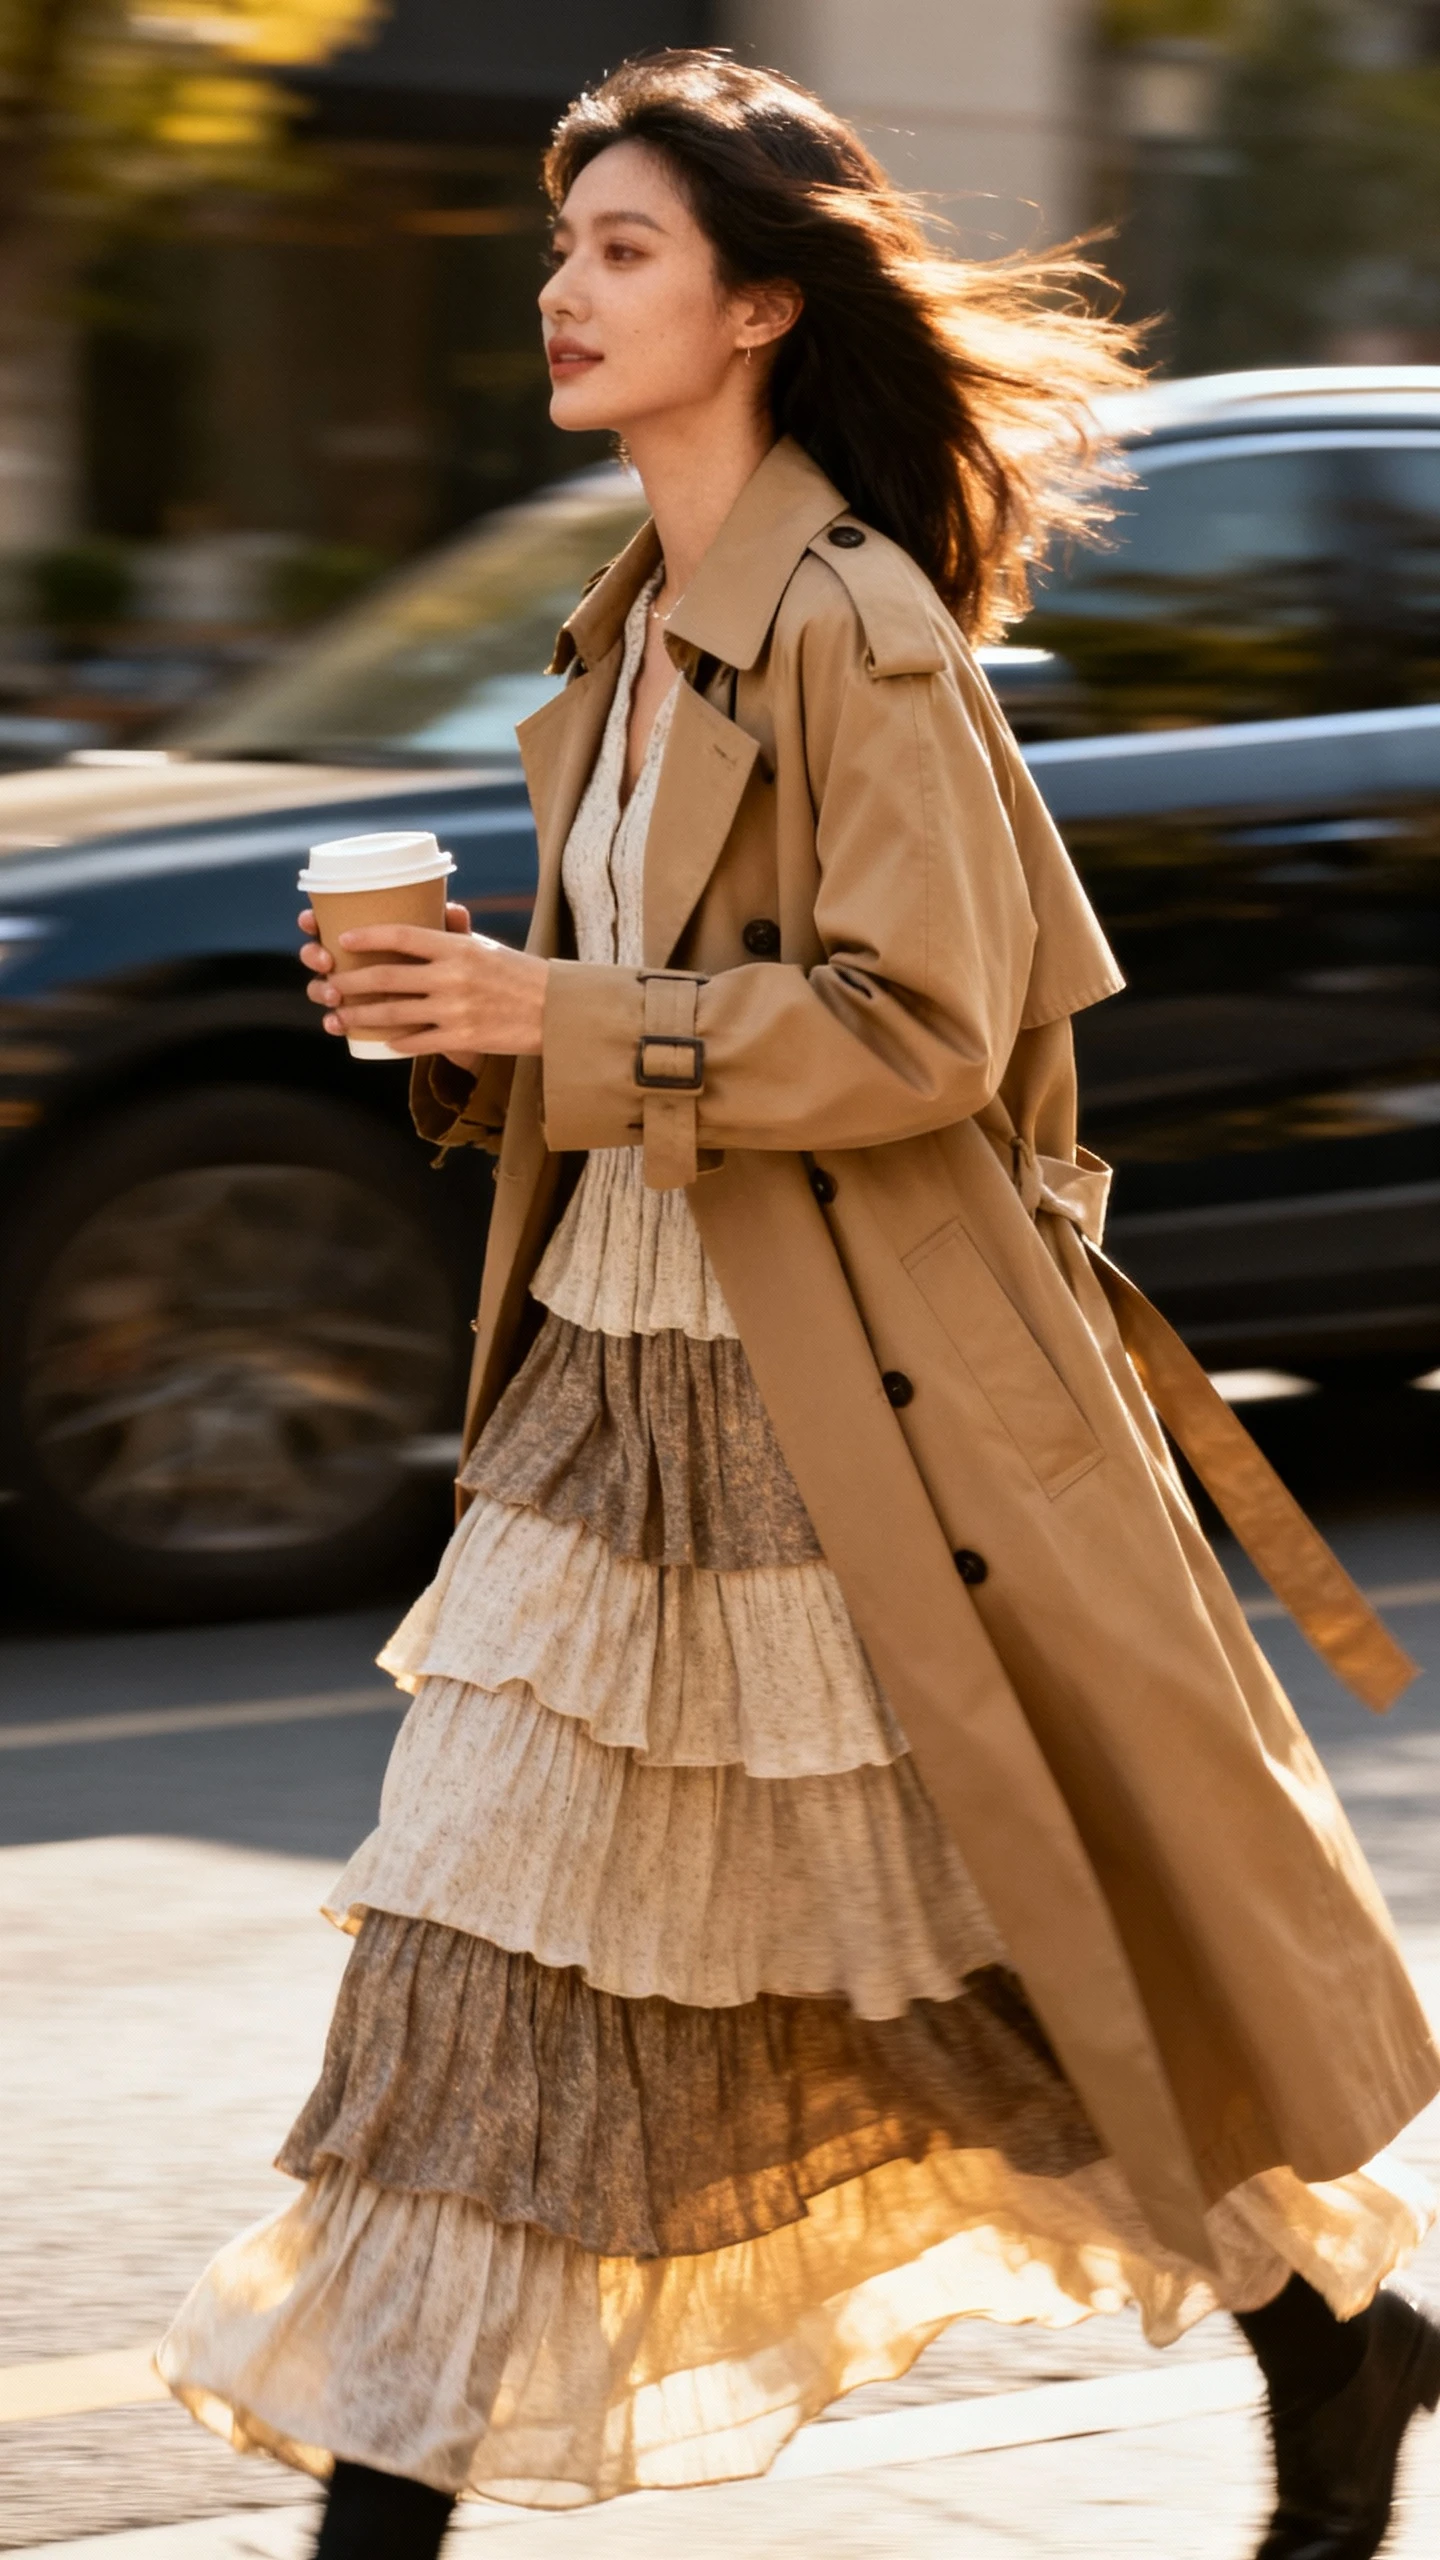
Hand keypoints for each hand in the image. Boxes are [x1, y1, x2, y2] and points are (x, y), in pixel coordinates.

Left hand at [298, 902, 545, 1065]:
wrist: (554, 1010)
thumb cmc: (519, 974)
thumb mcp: (487, 946)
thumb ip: (457, 932)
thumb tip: (443, 907)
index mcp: (457, 948)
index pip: (402, 936)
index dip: (367, 937)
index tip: (343, 939)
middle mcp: (451, 976)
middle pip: (386, 977)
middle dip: (349, 982)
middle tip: (327, 985)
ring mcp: (454, 1009)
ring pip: (393, 1012)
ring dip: (360, 1015)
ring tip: (339, 1016)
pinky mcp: (462, 1037)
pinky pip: (417, 1041)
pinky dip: (396, 1041)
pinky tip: (382, 1041)